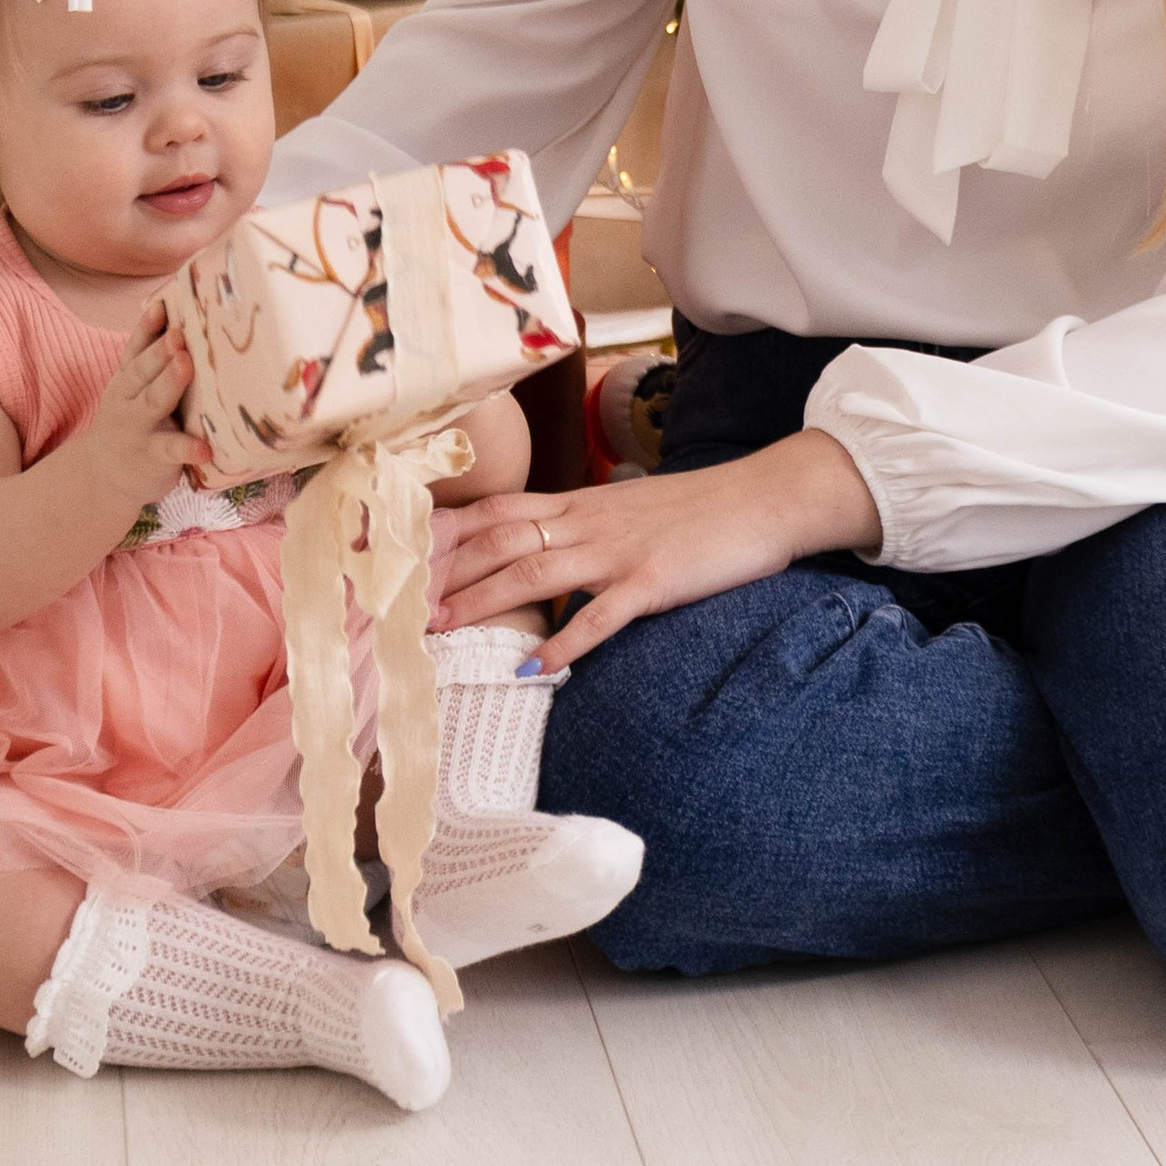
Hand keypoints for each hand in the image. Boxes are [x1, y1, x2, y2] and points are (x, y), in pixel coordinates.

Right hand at [66, 297, 209, 522]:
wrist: (102, 475)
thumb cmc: (133, 420)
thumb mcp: (133, 388)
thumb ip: (151, 357)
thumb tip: (182, 311)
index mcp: (128, 378)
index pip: (136, 348)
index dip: (148, 327)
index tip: (161, 305)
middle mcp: (129, 398)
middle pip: (143, 370)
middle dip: (160, 351)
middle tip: (179, 334)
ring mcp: (139, 427)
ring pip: (154, 401)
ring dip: (170, 382)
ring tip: (186, 364)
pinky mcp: (152, 456)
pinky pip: (170, 450)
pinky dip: (187, 448)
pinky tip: (205, 448)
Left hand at [428, 429, 879, 671]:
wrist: (765, 498)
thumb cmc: (702, 509)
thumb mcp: (633, 507)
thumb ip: (587, 524)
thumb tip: (548, 544)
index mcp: (583, 502)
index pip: (499, 509)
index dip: (448, 530)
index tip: (404, 551)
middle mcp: (590, 520)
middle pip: (502, 539)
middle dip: (447, 570)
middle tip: (401, 602)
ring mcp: (620, 550)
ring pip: (535, 571)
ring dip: (484, 600)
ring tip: (443, 628)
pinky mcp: (653, 579)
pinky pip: (601, 614)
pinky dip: (565, 641)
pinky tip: (536, 667)